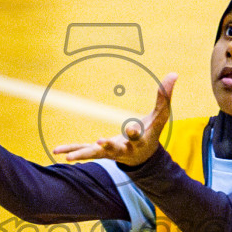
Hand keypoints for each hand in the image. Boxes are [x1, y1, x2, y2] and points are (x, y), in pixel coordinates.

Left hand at [53, 73, 176, 167]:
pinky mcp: (100, 152)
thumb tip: (174, 73)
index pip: (138, 136)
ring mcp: (110, 152)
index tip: (131, 128)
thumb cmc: (151, 132)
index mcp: (139, 140)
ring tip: (68, 158)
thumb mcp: (160, 116)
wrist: (143, 156)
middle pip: (116, 148)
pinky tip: (57, 151)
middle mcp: (124, 149)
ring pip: (96, 154)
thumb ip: (165, 96)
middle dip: (108, 145)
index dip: (134, 132)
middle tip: (100, 142)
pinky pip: (84, 150)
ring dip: (83, 154)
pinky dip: (72, 150)